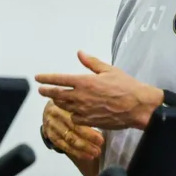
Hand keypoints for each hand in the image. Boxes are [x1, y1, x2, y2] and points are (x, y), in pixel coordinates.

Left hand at [36, 51, 162, 130]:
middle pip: (56, 95)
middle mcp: (80, 96)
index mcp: (84, 82)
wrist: (138, 107)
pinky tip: (74, 111)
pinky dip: (72, 114)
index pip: (59, 79)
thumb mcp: (108, 70)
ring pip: (64, 106)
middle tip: (41, 90)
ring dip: (58, 102)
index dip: (46, 78)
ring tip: (56, 98)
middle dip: (46, 91)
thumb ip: (91, 62)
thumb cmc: (126, 86)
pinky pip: (74, 118)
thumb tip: (80, 53)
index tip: (38, 78)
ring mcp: (84, 111)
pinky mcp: (90, 121)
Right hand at [42, 99, 103, 160]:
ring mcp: (51, 127)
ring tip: (96, 153)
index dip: (89, 132)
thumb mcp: (74, 101)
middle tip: (100, 147)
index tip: (101, 139)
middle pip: (72, 131)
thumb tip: (103, 120)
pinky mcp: (51, 136)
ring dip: (83, 148)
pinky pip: (64, 146)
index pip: (76, 121)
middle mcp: (55, 116)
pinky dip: (76, 152)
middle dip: (87, 141)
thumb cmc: (68, 104)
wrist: (50, 108)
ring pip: (69, 140)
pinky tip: (86, 156)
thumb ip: (84, 109)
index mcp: (62, 105)